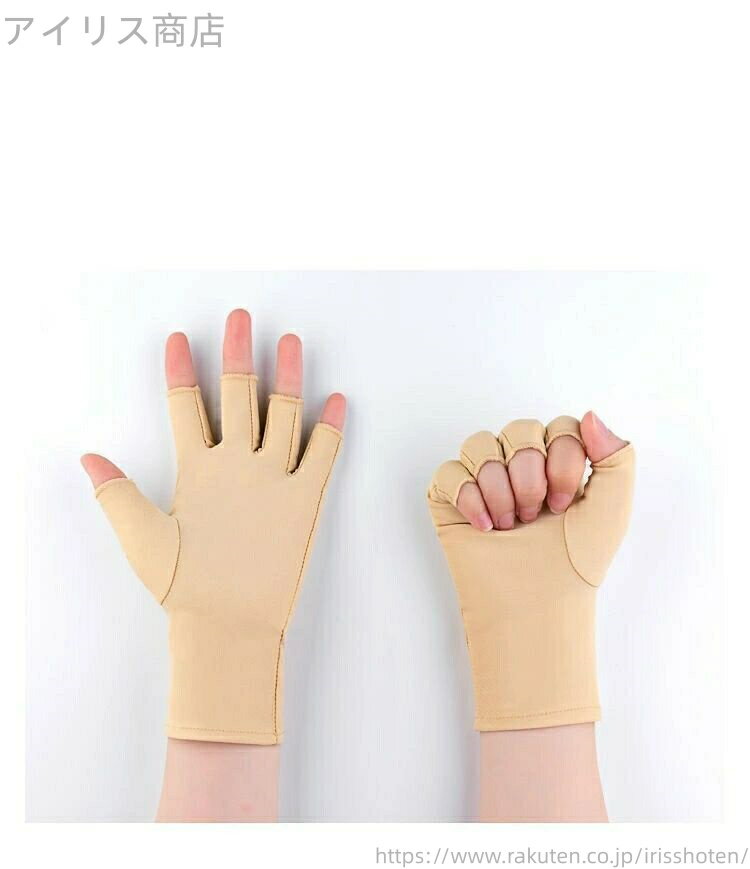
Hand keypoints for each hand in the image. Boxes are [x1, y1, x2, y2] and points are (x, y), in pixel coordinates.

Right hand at [82, 309, 345, 744]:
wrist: (231, 626)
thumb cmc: (185, 587)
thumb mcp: (140, 538)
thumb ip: (114, 492)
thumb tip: (88, 456)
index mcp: (197, 470)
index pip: (185, 406)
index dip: (181, 370)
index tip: (180, 338)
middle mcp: (238, 464)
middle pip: (237, 394)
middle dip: (238, 351)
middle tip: (242, 316)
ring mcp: (276, 479)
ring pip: (283, 412)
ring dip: (287, 373)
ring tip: (291, 339)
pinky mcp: (307, 500)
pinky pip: (324, 453)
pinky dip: (333, 424)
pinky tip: (339, 397)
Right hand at [427, 413, 633, 731]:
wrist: (536, 605)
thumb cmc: (574, 563)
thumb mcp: (614, 507)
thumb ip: (618, 455)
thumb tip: (590, 414)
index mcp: (556, 462)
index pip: (558, 426)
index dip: (563, 461)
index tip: (566, 503)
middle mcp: (518, 465)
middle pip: (519, 429)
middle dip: (530, 476)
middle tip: (536, 515)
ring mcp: (482, 479)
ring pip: (481, 444)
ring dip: (500, 488)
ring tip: (509, 524)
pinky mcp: (450, 499)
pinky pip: (449, 471)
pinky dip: (469, 498)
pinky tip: (485, 527)